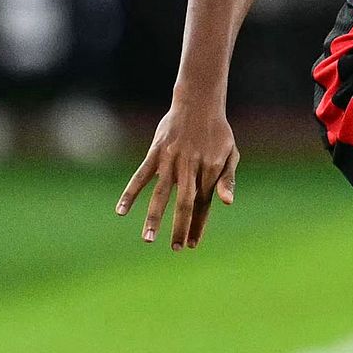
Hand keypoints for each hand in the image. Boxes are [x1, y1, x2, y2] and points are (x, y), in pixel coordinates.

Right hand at [117, 102, 239, 249]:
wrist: (199, 104)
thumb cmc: (217, 133)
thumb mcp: (230, 154)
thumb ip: (228, 180)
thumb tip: (226, 204)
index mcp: (210, 171)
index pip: (204, 205)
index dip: (199, 225)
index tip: (193, 244)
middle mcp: (191, 168)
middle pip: (185, 204)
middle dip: (180, 228)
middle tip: (176, 248)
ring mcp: (172, 161)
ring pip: (161, 194)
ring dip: (154, 218)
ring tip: (148, 239)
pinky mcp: (156, 153)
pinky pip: (141, 176)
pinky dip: (130, 193)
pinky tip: (122, 211)